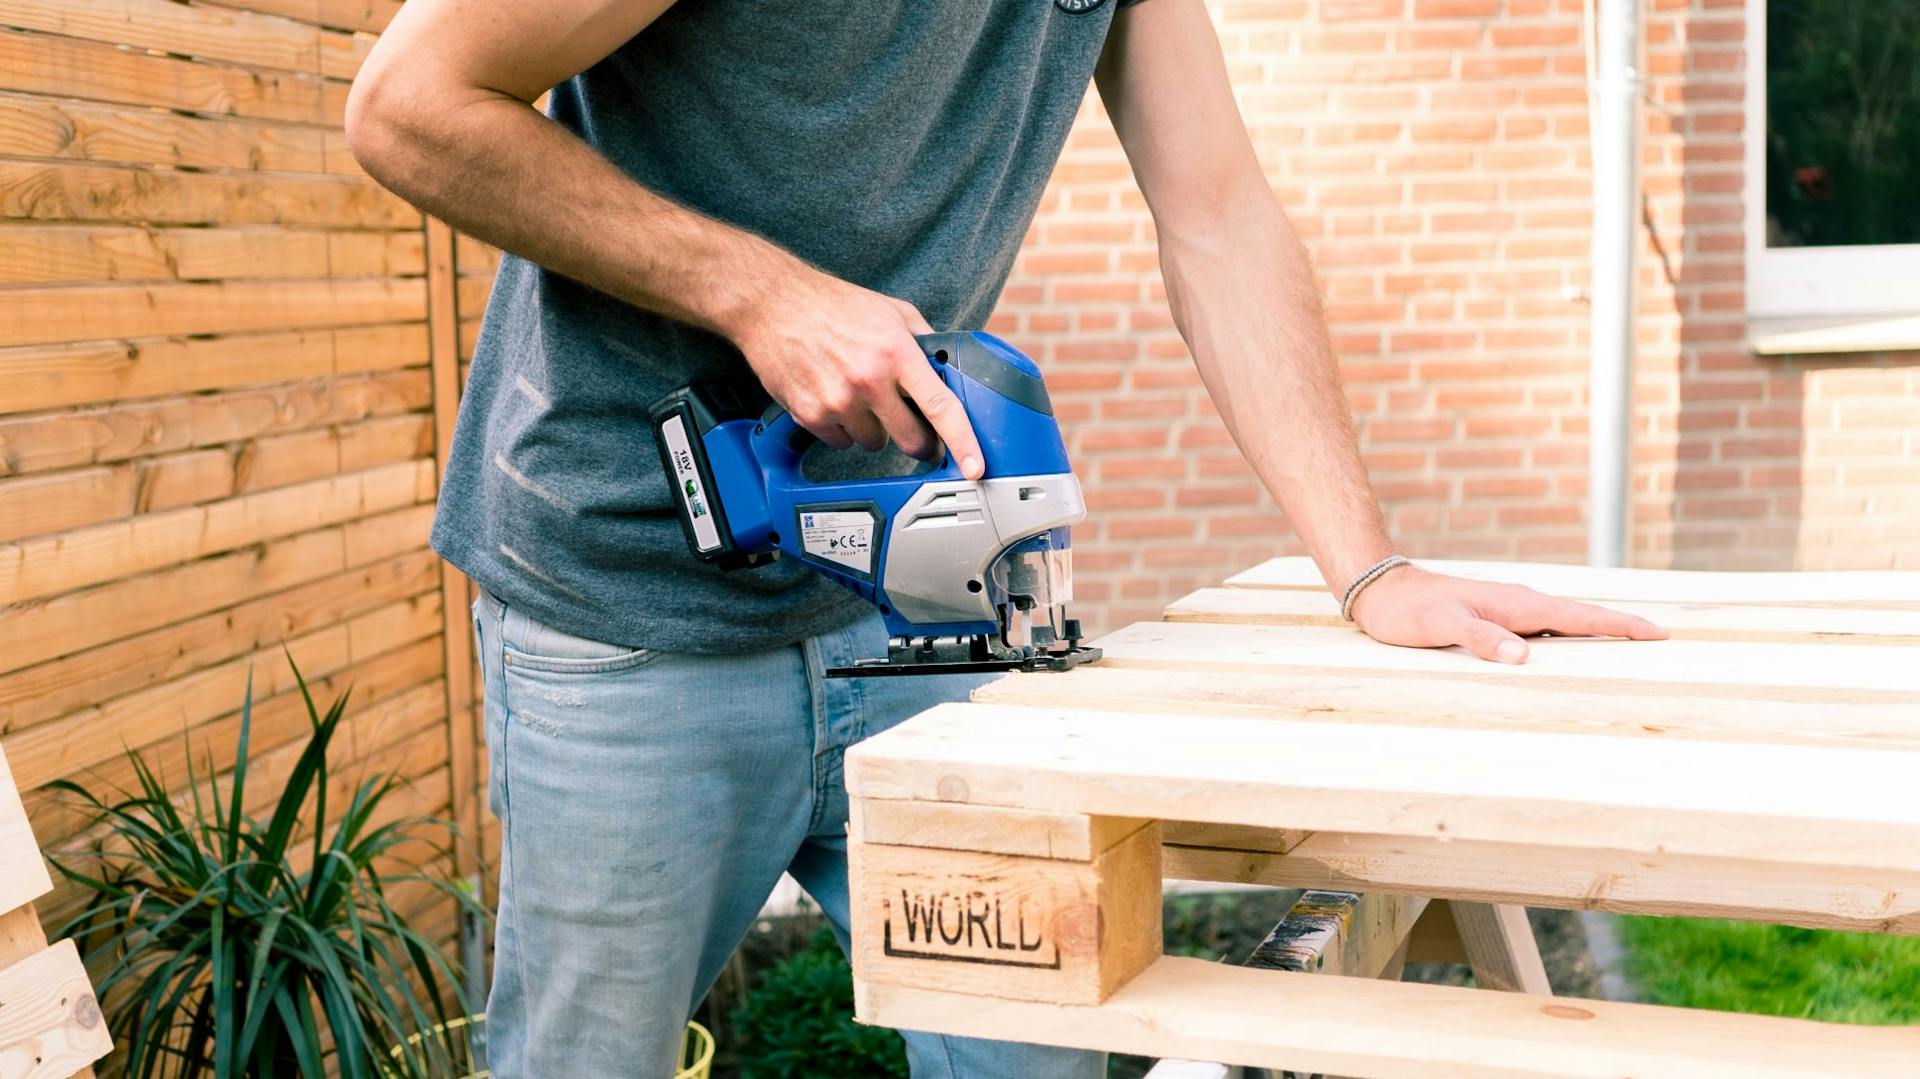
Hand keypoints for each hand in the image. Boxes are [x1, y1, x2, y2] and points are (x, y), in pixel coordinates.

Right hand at [728, 267, 983, 478]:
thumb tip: (948, 367)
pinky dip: (842, 428)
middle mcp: (869, 379)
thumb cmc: (833, 305)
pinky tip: (834, 397)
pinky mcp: (811, 414)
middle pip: (910, 439)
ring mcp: (838, 400)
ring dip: (874, 428)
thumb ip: (923, 340)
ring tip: (857, 394)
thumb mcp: (891, 311)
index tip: (974, 466)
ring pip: (874, 443)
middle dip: (917, 439)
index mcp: (896, 352)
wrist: (773, 304)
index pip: (940, 406)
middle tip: (911, 426)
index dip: (962, 441)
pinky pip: (841, 442)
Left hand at [1348, 566, 1668, 663]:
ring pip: (1565, 625)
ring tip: (1631, 652)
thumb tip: (1523, 656)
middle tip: (1664, 642)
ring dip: (1597, 636)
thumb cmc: (1412, 611)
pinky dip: (1567, 640)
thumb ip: (1482, 639)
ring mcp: (1511, 611)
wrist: (1384, 591)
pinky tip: (1571, 654)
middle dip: (1623, 630)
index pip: (1583, 616)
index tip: (1661, 633)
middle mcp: (1522, 605)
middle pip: (1583, 619)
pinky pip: (1544, 631)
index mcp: (1519, 605)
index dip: (1622, 626)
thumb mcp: (1444, 625)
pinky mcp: (1497, 619)